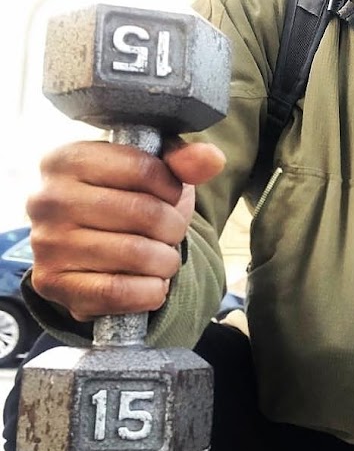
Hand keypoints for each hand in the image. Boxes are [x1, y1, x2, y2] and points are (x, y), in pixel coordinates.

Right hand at [27, 138, 224, 320]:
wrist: (97, 251)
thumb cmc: (129, 203)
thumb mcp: (156, 174)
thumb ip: (185, 161)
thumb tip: (211, 158)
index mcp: (67, 159)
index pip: (144, 169)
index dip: (172, 188)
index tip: (169, 197)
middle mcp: (47, 199)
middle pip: (145, 213)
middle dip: (173, 228)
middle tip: (169, 234)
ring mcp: (45, 243)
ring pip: (136, 254)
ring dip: (165, 262)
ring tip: (160, 258)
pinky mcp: (52, 284)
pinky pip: (118, 292)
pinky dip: (150, 292)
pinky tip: (150, 284)